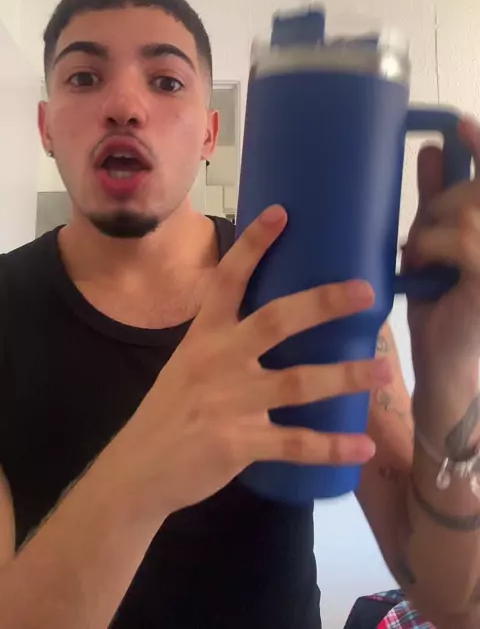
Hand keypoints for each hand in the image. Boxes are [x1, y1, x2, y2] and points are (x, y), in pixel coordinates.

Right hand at [108, 206, 391, 521]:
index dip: (253, 245)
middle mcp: (217, 360)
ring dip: (346, 376)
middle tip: (365, 291)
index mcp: (204, 334)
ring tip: (386, 368)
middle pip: (274, 321)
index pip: (228, 279)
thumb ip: (228, 341)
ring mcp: (228, 403)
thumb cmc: (172, 408)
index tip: (282, 213)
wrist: (139, 469)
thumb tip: (281, 319)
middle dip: (322, 304)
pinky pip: (294, 444)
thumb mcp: (190, 361)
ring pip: (297, 383)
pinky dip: (331, 447)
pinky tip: (363, 447)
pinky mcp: (237, 444)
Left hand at [403, 117, 479, 372]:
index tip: (459, 124)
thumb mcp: (436, 242)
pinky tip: (423, 266)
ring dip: (433, 227)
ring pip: (468, 211)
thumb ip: (439, 199)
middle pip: (476, 191)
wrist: (444, 366)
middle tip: (420, 235)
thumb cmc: (440, 305)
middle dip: (441, 201)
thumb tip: (430, 149)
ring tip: (420, 256)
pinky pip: (464, 238)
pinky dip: (433, 245)